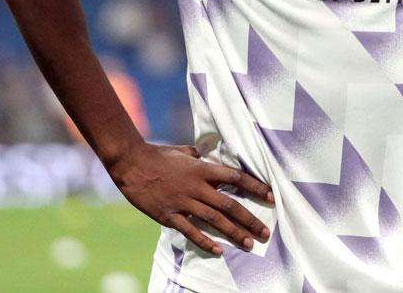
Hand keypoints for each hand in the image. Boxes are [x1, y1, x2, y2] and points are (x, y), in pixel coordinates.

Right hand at [108, 141, 273, 254]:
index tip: (271, 196)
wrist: (131, 164)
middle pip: (230, 205)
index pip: (236, 178)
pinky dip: (205, 242)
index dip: (255, 187)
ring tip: (249, 243)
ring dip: (234, 233)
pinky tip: (219, 250)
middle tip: (265, 232)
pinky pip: (191, 231)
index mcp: (202, 169)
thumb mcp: (182, 152)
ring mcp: (184, 203)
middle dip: (250, 219)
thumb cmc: (157, 154)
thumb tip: (206, 156)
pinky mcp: (169, 216)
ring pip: (215, 221)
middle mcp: (197, 187)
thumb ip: (197, 157)